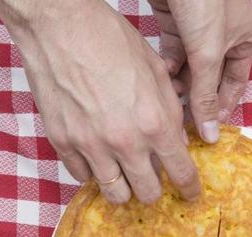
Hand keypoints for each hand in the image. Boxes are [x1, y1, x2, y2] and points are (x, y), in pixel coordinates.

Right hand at [0, 0, 199, 203]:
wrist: (60, 26)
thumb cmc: (111, 40)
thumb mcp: (155, 71)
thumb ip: (169, 112)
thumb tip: (176, 140)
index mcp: (154, 123)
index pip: (180, 172)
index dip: (189, 188)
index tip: (190, 193)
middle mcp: (124, 141)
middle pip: (147, 193)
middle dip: (155, 191)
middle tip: (153, 182)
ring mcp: (90, 145)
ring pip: (114, 194)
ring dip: (124, 189)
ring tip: (125, 176)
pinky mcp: (62, 142)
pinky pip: (82, 176)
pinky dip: (93, 172)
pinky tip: (97, 158)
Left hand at [148, 0, 251, 141]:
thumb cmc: (203, 3)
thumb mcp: (207, 54)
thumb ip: (206, 95)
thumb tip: (210, 134)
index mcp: (245, 35)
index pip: (236, 80)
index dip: (224, 104)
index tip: (210, 128)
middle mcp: (224, 31)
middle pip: (210, 75)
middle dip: (196, 95)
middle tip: (183, 118)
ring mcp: (198, 25)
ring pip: (189, 65)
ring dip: (179, 82)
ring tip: (170, 99)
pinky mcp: (175, 19)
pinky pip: (173, 50)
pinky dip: (166, 64)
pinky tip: (159, 76)